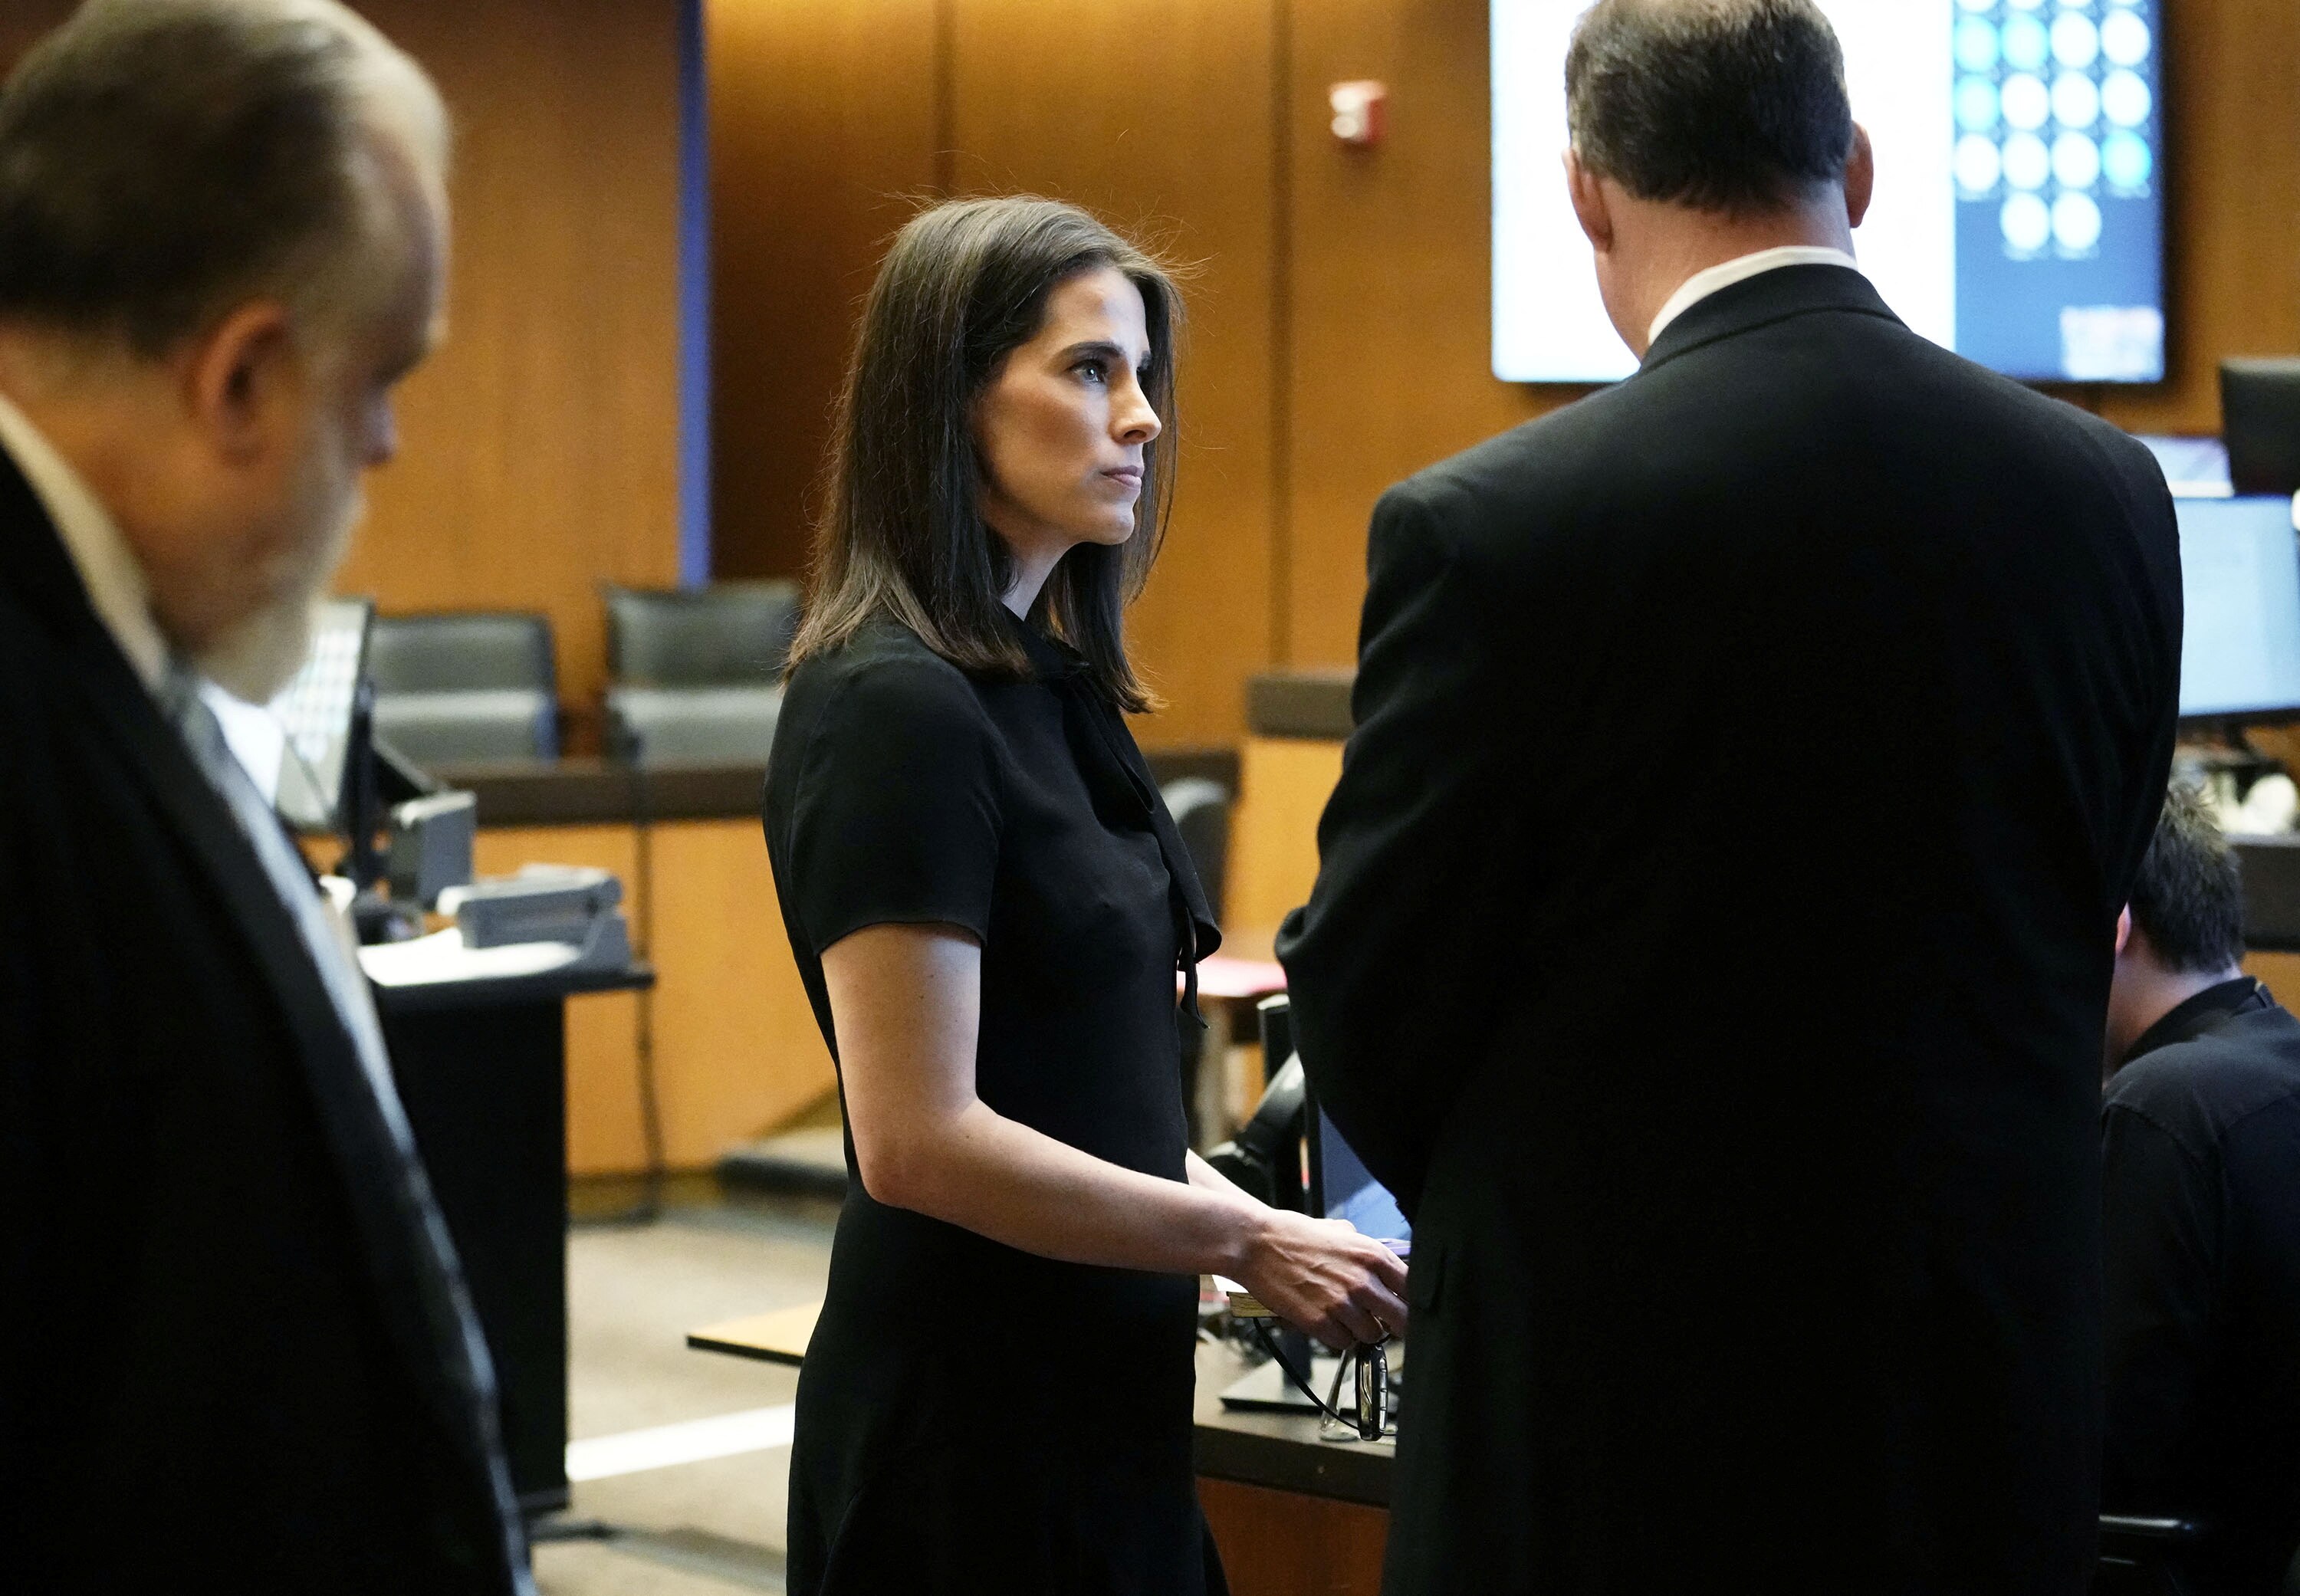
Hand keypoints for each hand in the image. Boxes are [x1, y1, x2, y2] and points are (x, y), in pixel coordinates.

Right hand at [1236, 1209, 1409, 1351]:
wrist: (1257, 1243)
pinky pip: (1345, 1343)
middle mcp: (1363, 1281)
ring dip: (1363, 1332)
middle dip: (1397, 1325)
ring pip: (1373, 1335)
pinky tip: (1328, 1323)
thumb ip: (1364, 1250)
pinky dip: (1339, 1337)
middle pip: (1402, 1320)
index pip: (1413, 1289)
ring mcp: (1342, 1304)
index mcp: (1372, 1255)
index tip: (1406, 1308)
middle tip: (1386, 1324)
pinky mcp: (1319, 1322)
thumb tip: (1381, 1266)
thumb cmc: (1294, 1234)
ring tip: (1347, 1320)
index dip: (1411, 1302)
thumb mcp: (1340, 1230)